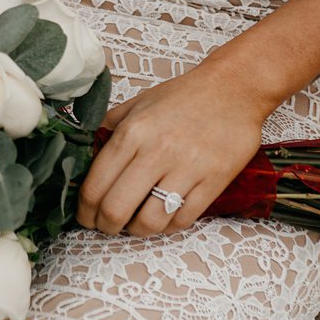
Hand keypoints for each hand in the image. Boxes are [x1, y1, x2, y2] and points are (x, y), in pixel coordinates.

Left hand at [75, 62, 270, 236]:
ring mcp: (186, 169)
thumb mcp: (138, 103)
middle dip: (104, 226)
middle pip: (116, 209)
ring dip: (136, 231)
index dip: (84, 210)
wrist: (234, 89)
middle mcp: (156, 152)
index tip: (85, 216)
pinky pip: (182, 220)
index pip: (95, 186)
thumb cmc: (184, 96)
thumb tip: (86, 151)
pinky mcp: (213, 182)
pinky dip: (168, 226)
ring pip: (149, 221)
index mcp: (132, 132)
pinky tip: (163, 216)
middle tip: (105, 226)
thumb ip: (109, 126)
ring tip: (135, 224)